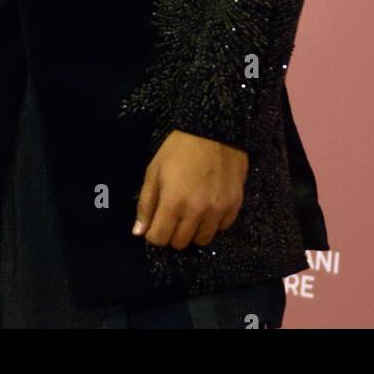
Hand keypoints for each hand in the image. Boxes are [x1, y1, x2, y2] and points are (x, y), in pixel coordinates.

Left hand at [132, 130, 247, 248]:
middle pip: (180, 243)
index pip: (159, 239)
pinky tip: (208, 207)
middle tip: (172, 216)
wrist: (214, 129)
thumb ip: (146, 204)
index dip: (153, 233)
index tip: (155, 222)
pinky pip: (222, 228)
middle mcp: (197, 212)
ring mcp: (218, 211)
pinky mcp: (234, 205)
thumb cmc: (179, 148)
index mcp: (173, 202)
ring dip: (193, 231)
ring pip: (202, 240)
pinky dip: (213, 223)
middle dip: (171, 233)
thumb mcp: (154, 170)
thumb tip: (138, 233)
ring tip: (190, 213)